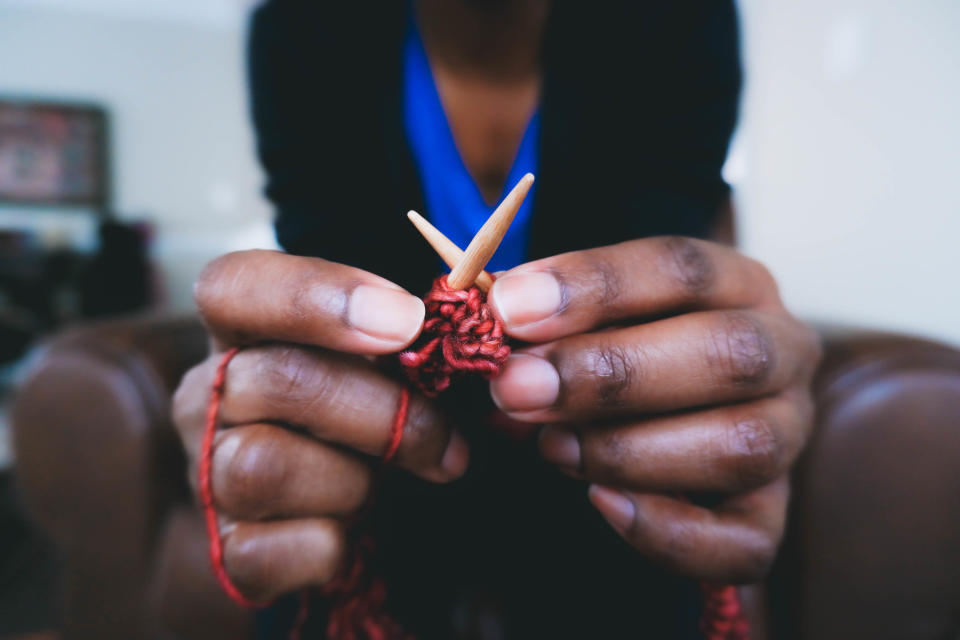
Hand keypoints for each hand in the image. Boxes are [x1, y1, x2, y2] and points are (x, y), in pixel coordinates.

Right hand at [172, 250, 467, 601]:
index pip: (234, 287)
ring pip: (263, 467)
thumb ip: (410, 335)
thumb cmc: (375, 414)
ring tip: (387, 486)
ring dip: (356, 481)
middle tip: (447, 438)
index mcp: (246, 330)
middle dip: (383, 411)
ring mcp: (208, 473)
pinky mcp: (225, 549)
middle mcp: (209, 394)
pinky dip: (328, 546)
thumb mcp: (392, 360)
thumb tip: (447, 327)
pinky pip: (266, 552)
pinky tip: (354, 533)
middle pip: (276, 381)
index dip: (316, 296)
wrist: (351, 515)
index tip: (407, 321)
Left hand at [487, 237, 820, 582]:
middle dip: (610, 373)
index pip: (680, 268)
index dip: (594, 285)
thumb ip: (546, 326)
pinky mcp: (773, 513)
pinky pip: (746, 542)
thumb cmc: (615, 349)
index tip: (511, 308)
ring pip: (742, 446)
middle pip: (727, 354)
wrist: (663, 409)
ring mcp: (788, 434)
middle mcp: (781, 351)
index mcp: (735, 283)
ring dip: (629, 449)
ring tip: (550, 446)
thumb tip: (491, 334)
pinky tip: (601, 503)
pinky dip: (668, 530)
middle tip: (517, 387)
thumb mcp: (584, 319)